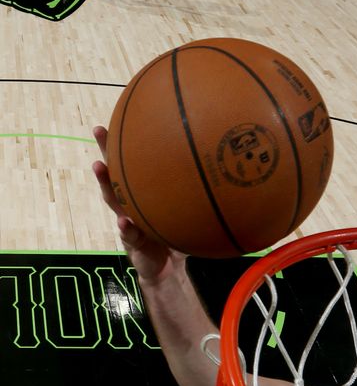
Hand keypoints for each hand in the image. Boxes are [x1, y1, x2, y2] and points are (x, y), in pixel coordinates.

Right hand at [92, 125, 185, 283]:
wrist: (168, 270)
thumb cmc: (178, 236)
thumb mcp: (187, 216)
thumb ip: (198, 198)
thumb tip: (228, 171)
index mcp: (143, 196)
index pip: (135, 166)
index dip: (128, 143)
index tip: (126, 115)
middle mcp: (131, 204)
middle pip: (116, 174)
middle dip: (107, 151)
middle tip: (99, 130)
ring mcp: (128, 222)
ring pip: (113, 200)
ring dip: (105, 184)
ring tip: (99, 166)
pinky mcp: (132, 244)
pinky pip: (129, 234)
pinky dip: (126, 228)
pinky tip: (125, 222)